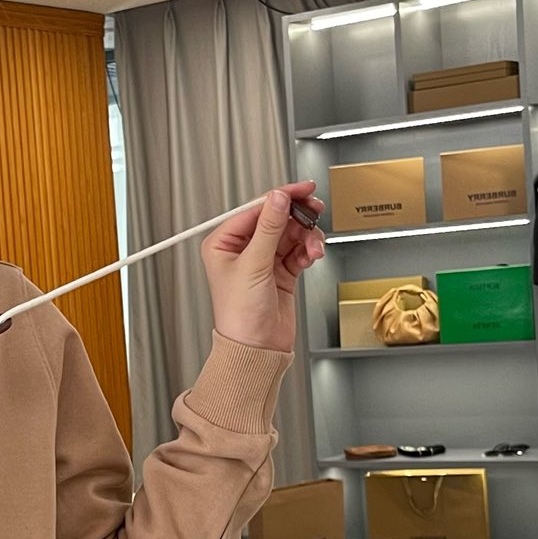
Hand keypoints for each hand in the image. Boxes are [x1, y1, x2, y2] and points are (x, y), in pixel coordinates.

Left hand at [200, 181, 325, 352]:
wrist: (256, 348)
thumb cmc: (240, 315)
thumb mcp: (254, 264)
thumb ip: (269, 228)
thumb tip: (278, 198)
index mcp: (223, 243)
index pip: (254, 210)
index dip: (279, 197)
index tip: (301, 190)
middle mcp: (241, 250)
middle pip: (275, 218)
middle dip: (297, 217)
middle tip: (314, 212)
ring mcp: (262, 260)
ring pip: (290, 234)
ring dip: (306, 237)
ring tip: (313, 246)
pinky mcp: (280, 272)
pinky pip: (298, 249)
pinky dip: (307, 250)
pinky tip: (311, 255)